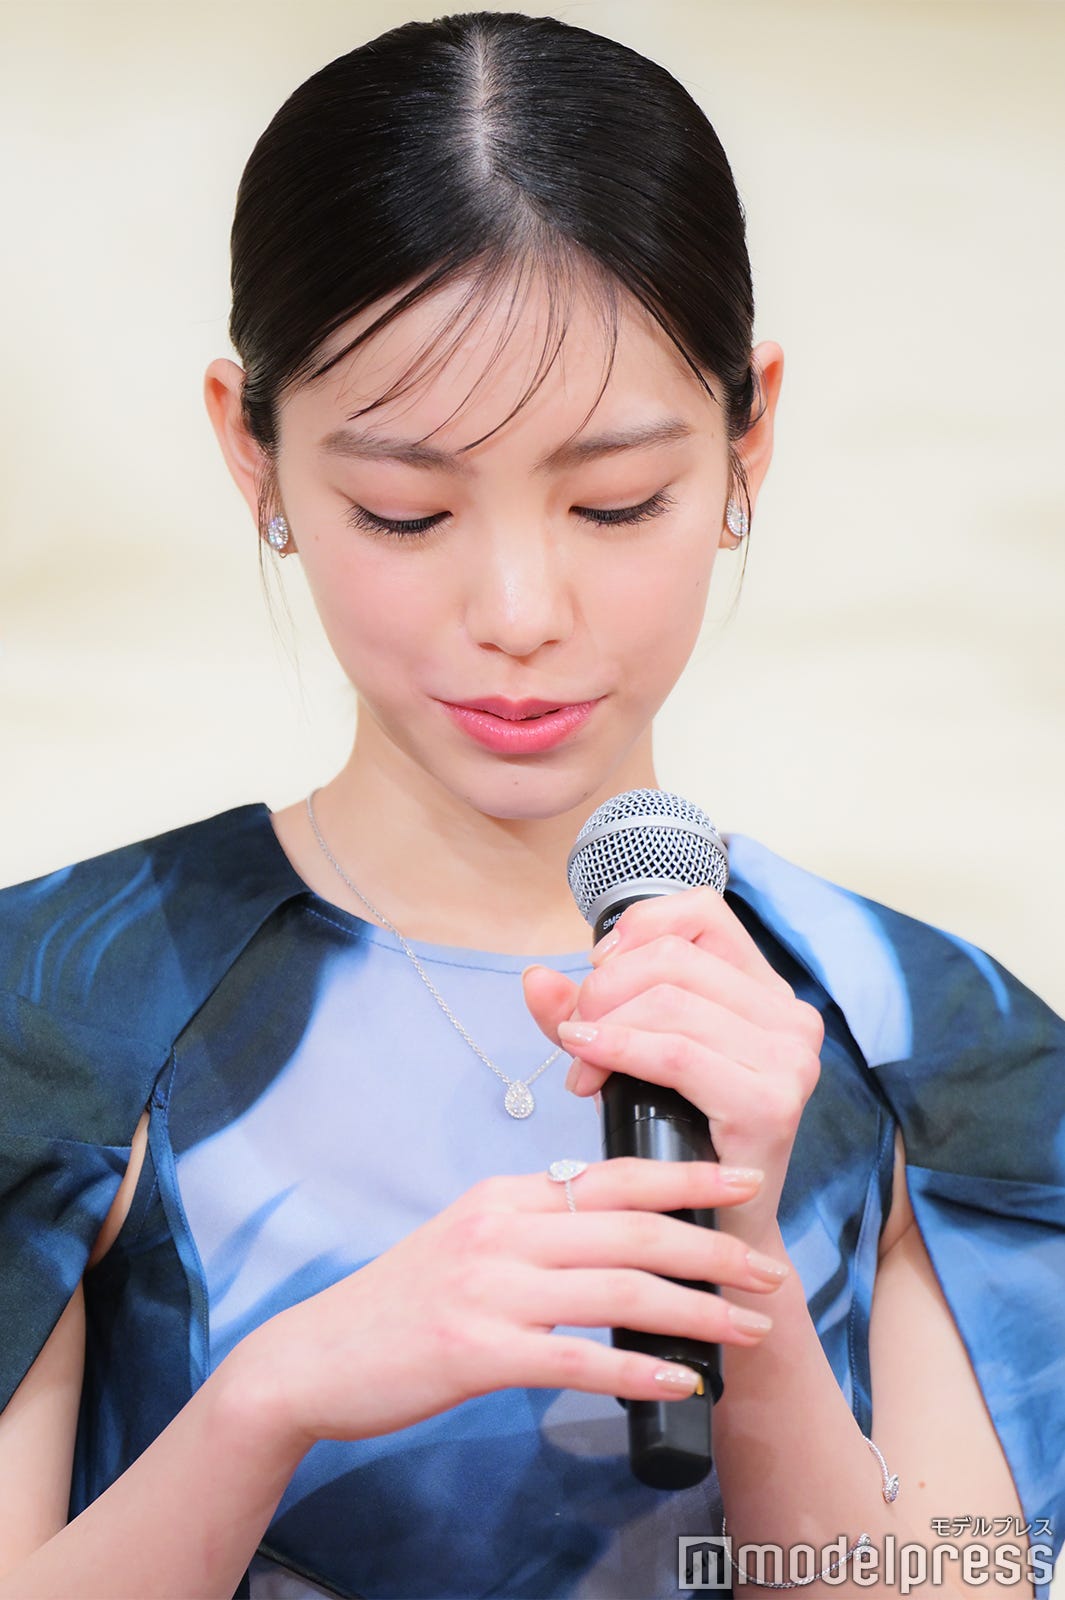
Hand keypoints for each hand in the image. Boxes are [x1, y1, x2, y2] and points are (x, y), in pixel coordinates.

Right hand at [227, 1158, 785, 1452]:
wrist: (315, 1357)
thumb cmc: (401, 1304)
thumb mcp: (466, 1240)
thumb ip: (532, 1228)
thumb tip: (610, 1230)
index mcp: (504, 1196)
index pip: (611, 1176)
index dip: (685, 1176)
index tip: (742, 1180)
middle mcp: (500, 1229)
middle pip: (630, 1230)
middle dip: (710, 1248)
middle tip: (767, 1269)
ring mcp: (487, 1289)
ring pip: (617, 1291)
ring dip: (695, 1311)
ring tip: (748, 1329)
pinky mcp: (475, 1351)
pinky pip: (576, 1360)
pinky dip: (636, 1370)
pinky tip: (681, 1379)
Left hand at [522, 886, 824, 1239]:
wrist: (712, 1233)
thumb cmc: (674, 1137)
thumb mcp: (625, 1054)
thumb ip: (581, 1010)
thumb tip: (534, 976)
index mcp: (765, 990)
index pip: (701, 910)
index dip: (635, 930)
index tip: (597, 975)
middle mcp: (791, 1016)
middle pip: (671, 957)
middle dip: (603, 989)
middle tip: (574, 1034)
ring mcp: (789, 1059)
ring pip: (668, 1001)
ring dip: (604, 1026)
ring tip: (579, 1064)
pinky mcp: (771, 1103)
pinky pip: (676, 1054)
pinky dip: (619, 1051)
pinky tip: (585, 1069)